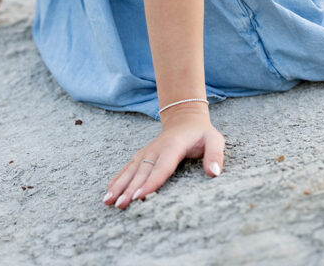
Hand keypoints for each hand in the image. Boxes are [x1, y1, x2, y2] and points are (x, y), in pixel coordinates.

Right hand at [103, 105, 224, 209]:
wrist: (185, 118)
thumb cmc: (201, 133)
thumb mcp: (215, 140)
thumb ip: (215, 155)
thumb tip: (214, 173)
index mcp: (173, 146)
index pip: (162, 167)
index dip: (151, 182)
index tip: (139, 196)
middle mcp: (156, 148)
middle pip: (142, 171)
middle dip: (130, 189)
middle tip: (120, 205)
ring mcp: (147, 151)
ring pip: (131, 170)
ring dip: (119, 185)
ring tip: (108, 201)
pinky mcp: (142, 155)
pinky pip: (128, 167)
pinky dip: (117, 179)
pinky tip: (109, 191)